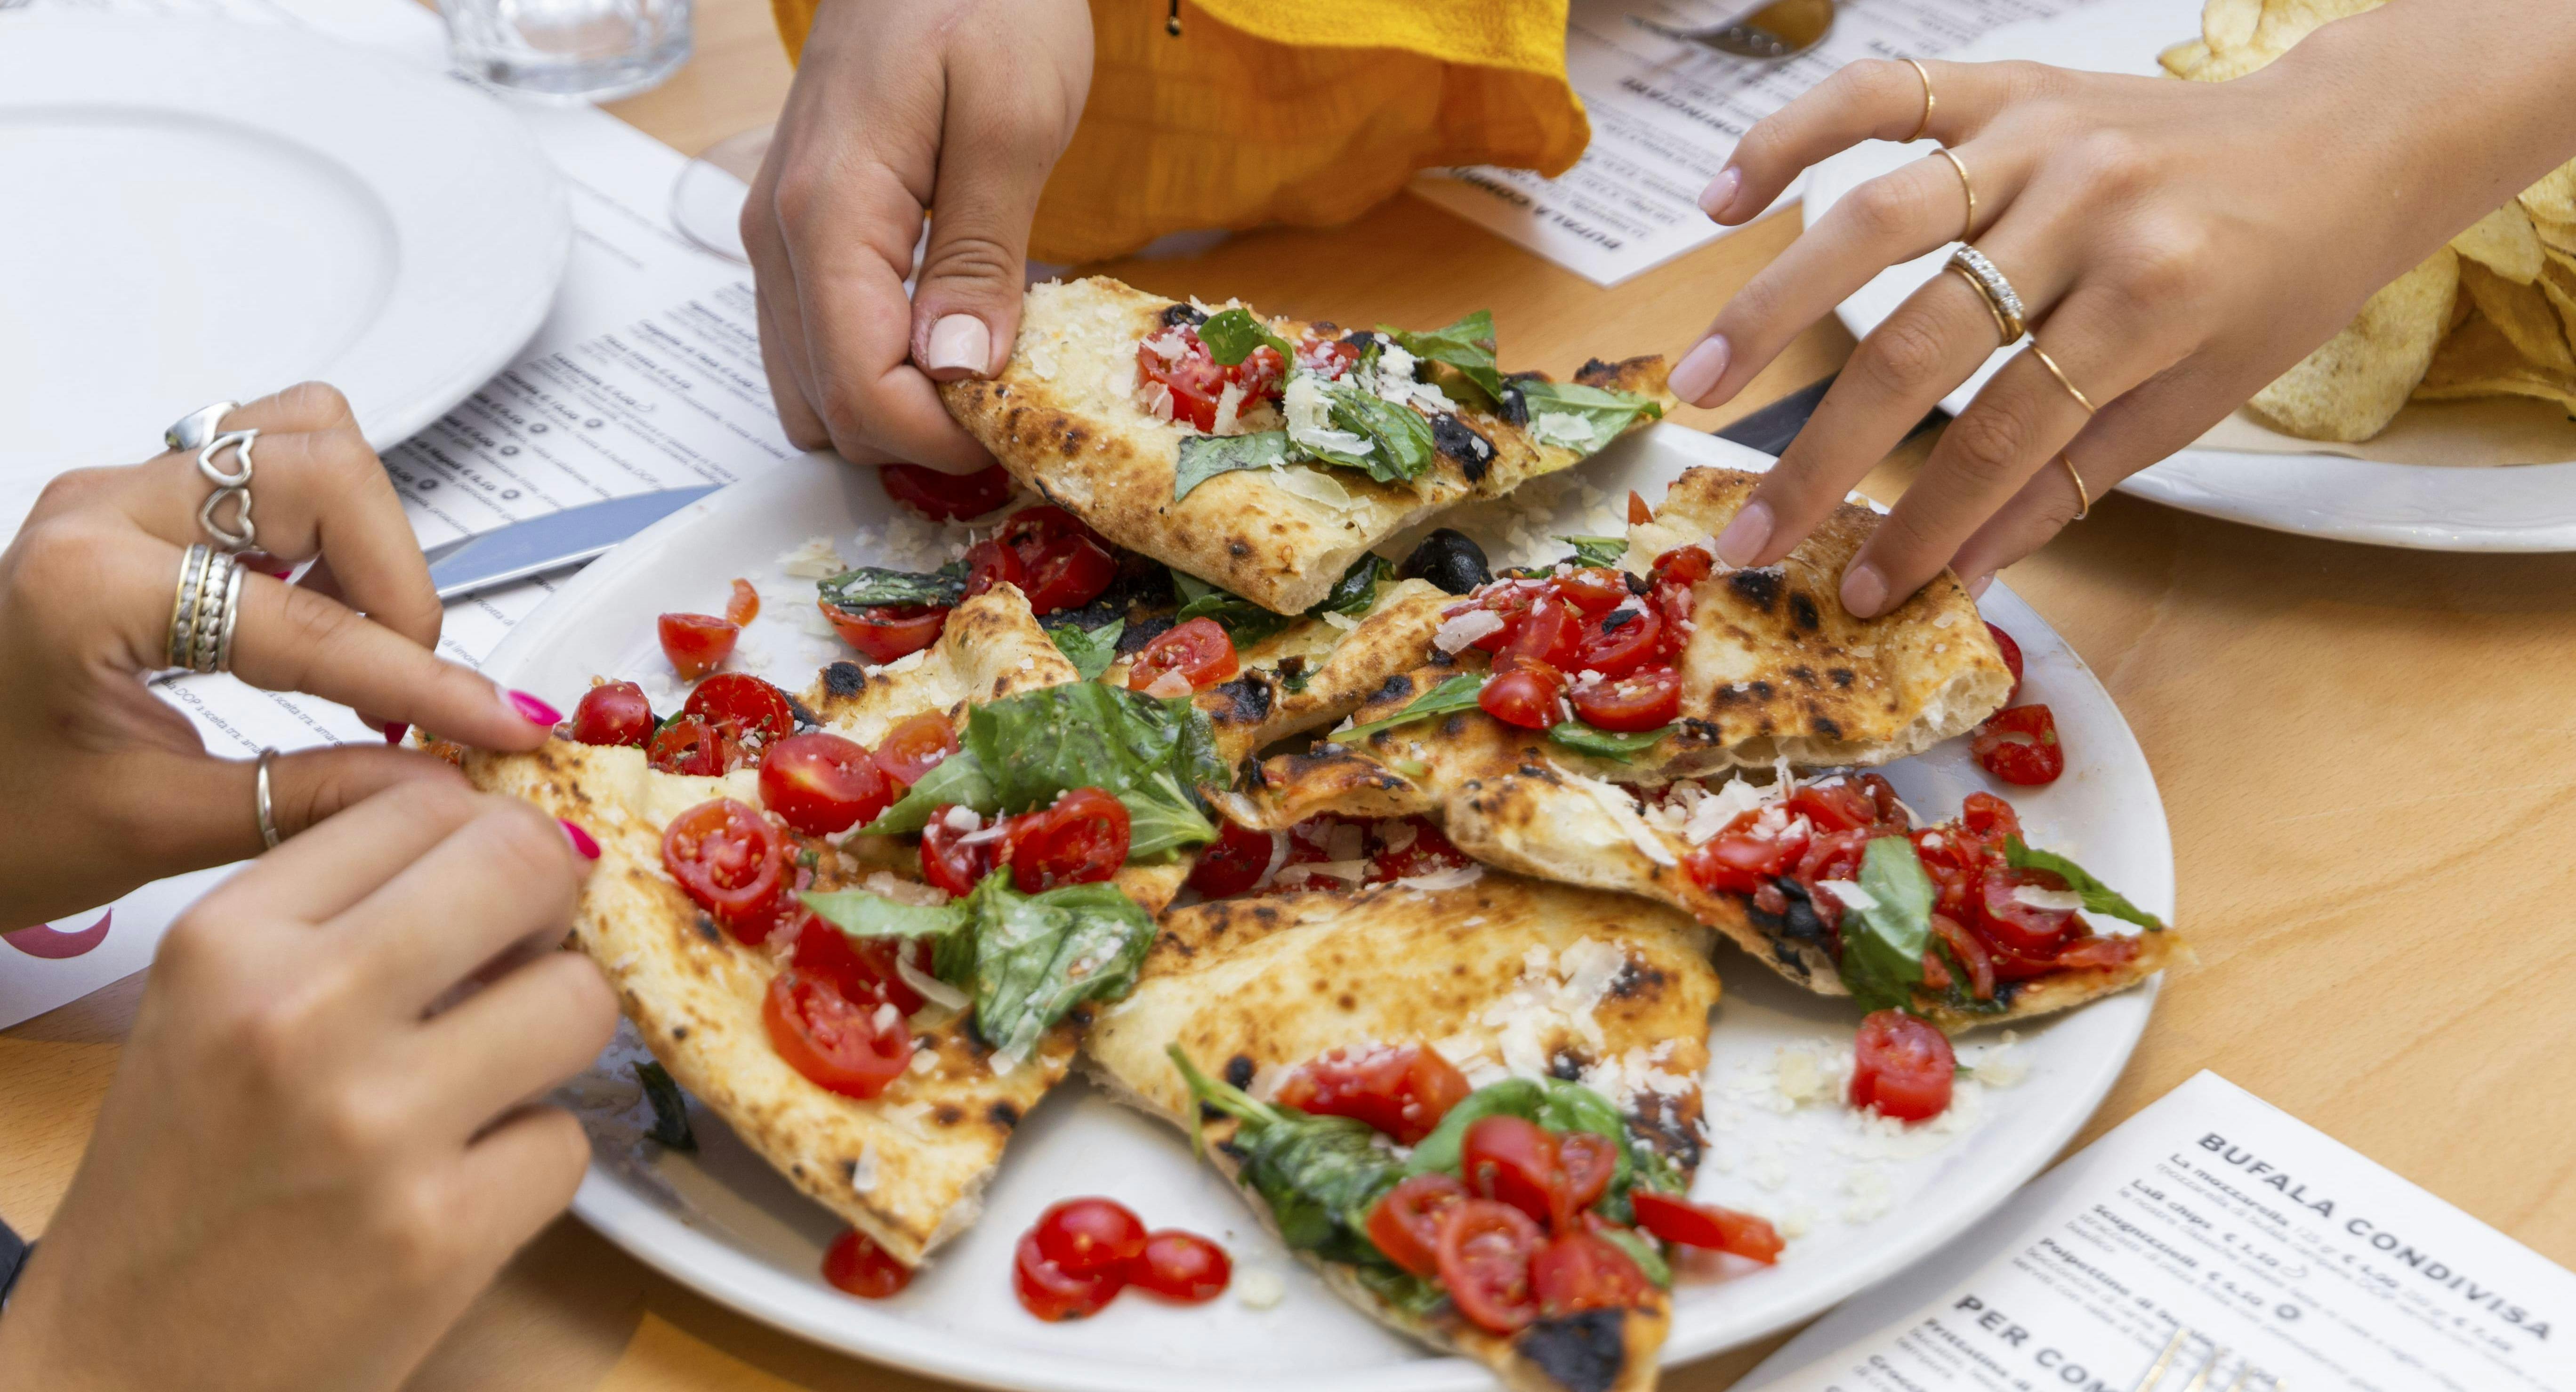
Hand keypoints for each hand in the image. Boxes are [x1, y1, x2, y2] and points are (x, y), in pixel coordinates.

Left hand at [0, 382, 561, 924]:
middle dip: (396, 576)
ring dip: (366, 534)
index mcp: (86, 587)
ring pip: (302, 438)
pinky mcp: (141, 505)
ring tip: (369, 638)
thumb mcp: (148, 832)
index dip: (423, 679)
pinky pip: (271, 460)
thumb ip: (307, 802)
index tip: (494, 720)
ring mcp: (119, 496)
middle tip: (410, 678)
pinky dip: (328, 525)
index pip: (310, 623)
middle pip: (320, 465)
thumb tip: (441, 787)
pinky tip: (325, 611)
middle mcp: (102, 512)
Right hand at [0, 782, 612, 1390]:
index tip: (489, 882)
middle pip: (524, 865)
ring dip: (556, 1038)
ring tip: (490, 1079)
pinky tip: (462, 1187)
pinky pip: (568, 1141)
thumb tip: (509, 839)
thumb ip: (343, 912)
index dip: (485, 834)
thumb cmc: (182, 1180)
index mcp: (229, 942)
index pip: (424, 799)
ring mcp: (378, 1125)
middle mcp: (299, 1013)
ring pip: (579, 1000)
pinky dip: (532, 1164)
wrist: (122, 1371)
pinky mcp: (442, 1232)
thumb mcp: (212, 1007)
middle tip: (528, 953)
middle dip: (552, 902)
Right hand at [742, 0, 1091, 472]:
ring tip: (987, 381)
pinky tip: (952, 342)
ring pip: (813, 391)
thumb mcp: (1012, 117)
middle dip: (921, 435)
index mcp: (827, 214)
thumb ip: (979, 253)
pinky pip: (819, 344)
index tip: (1020, 425)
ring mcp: (780, 239)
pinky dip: (880, 372)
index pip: (861, 391)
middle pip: (828, 410)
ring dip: (898, 411)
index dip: (943, 438)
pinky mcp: (800, 235)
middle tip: (1015, 407)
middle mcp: (780, 239)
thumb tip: (959, 367)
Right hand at [1668, 4, 2575, 613]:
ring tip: (1696, 383)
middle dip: (1825, 455)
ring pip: (1871, 223)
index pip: (2002, 436)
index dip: (1925, 525)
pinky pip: (1881, 95)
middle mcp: (2090, 208)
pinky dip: (1792, 136)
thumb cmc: (2271, 283)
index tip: (1862, 589)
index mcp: (2154, 301)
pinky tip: (1725, 200)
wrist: (2342, 144)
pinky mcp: (2009, 86)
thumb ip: (2063, 482)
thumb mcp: (2191, 402)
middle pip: (1920, 344)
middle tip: (1752, 527)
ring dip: (1770, 308)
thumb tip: (1953, 574)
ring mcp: (2040, 135)